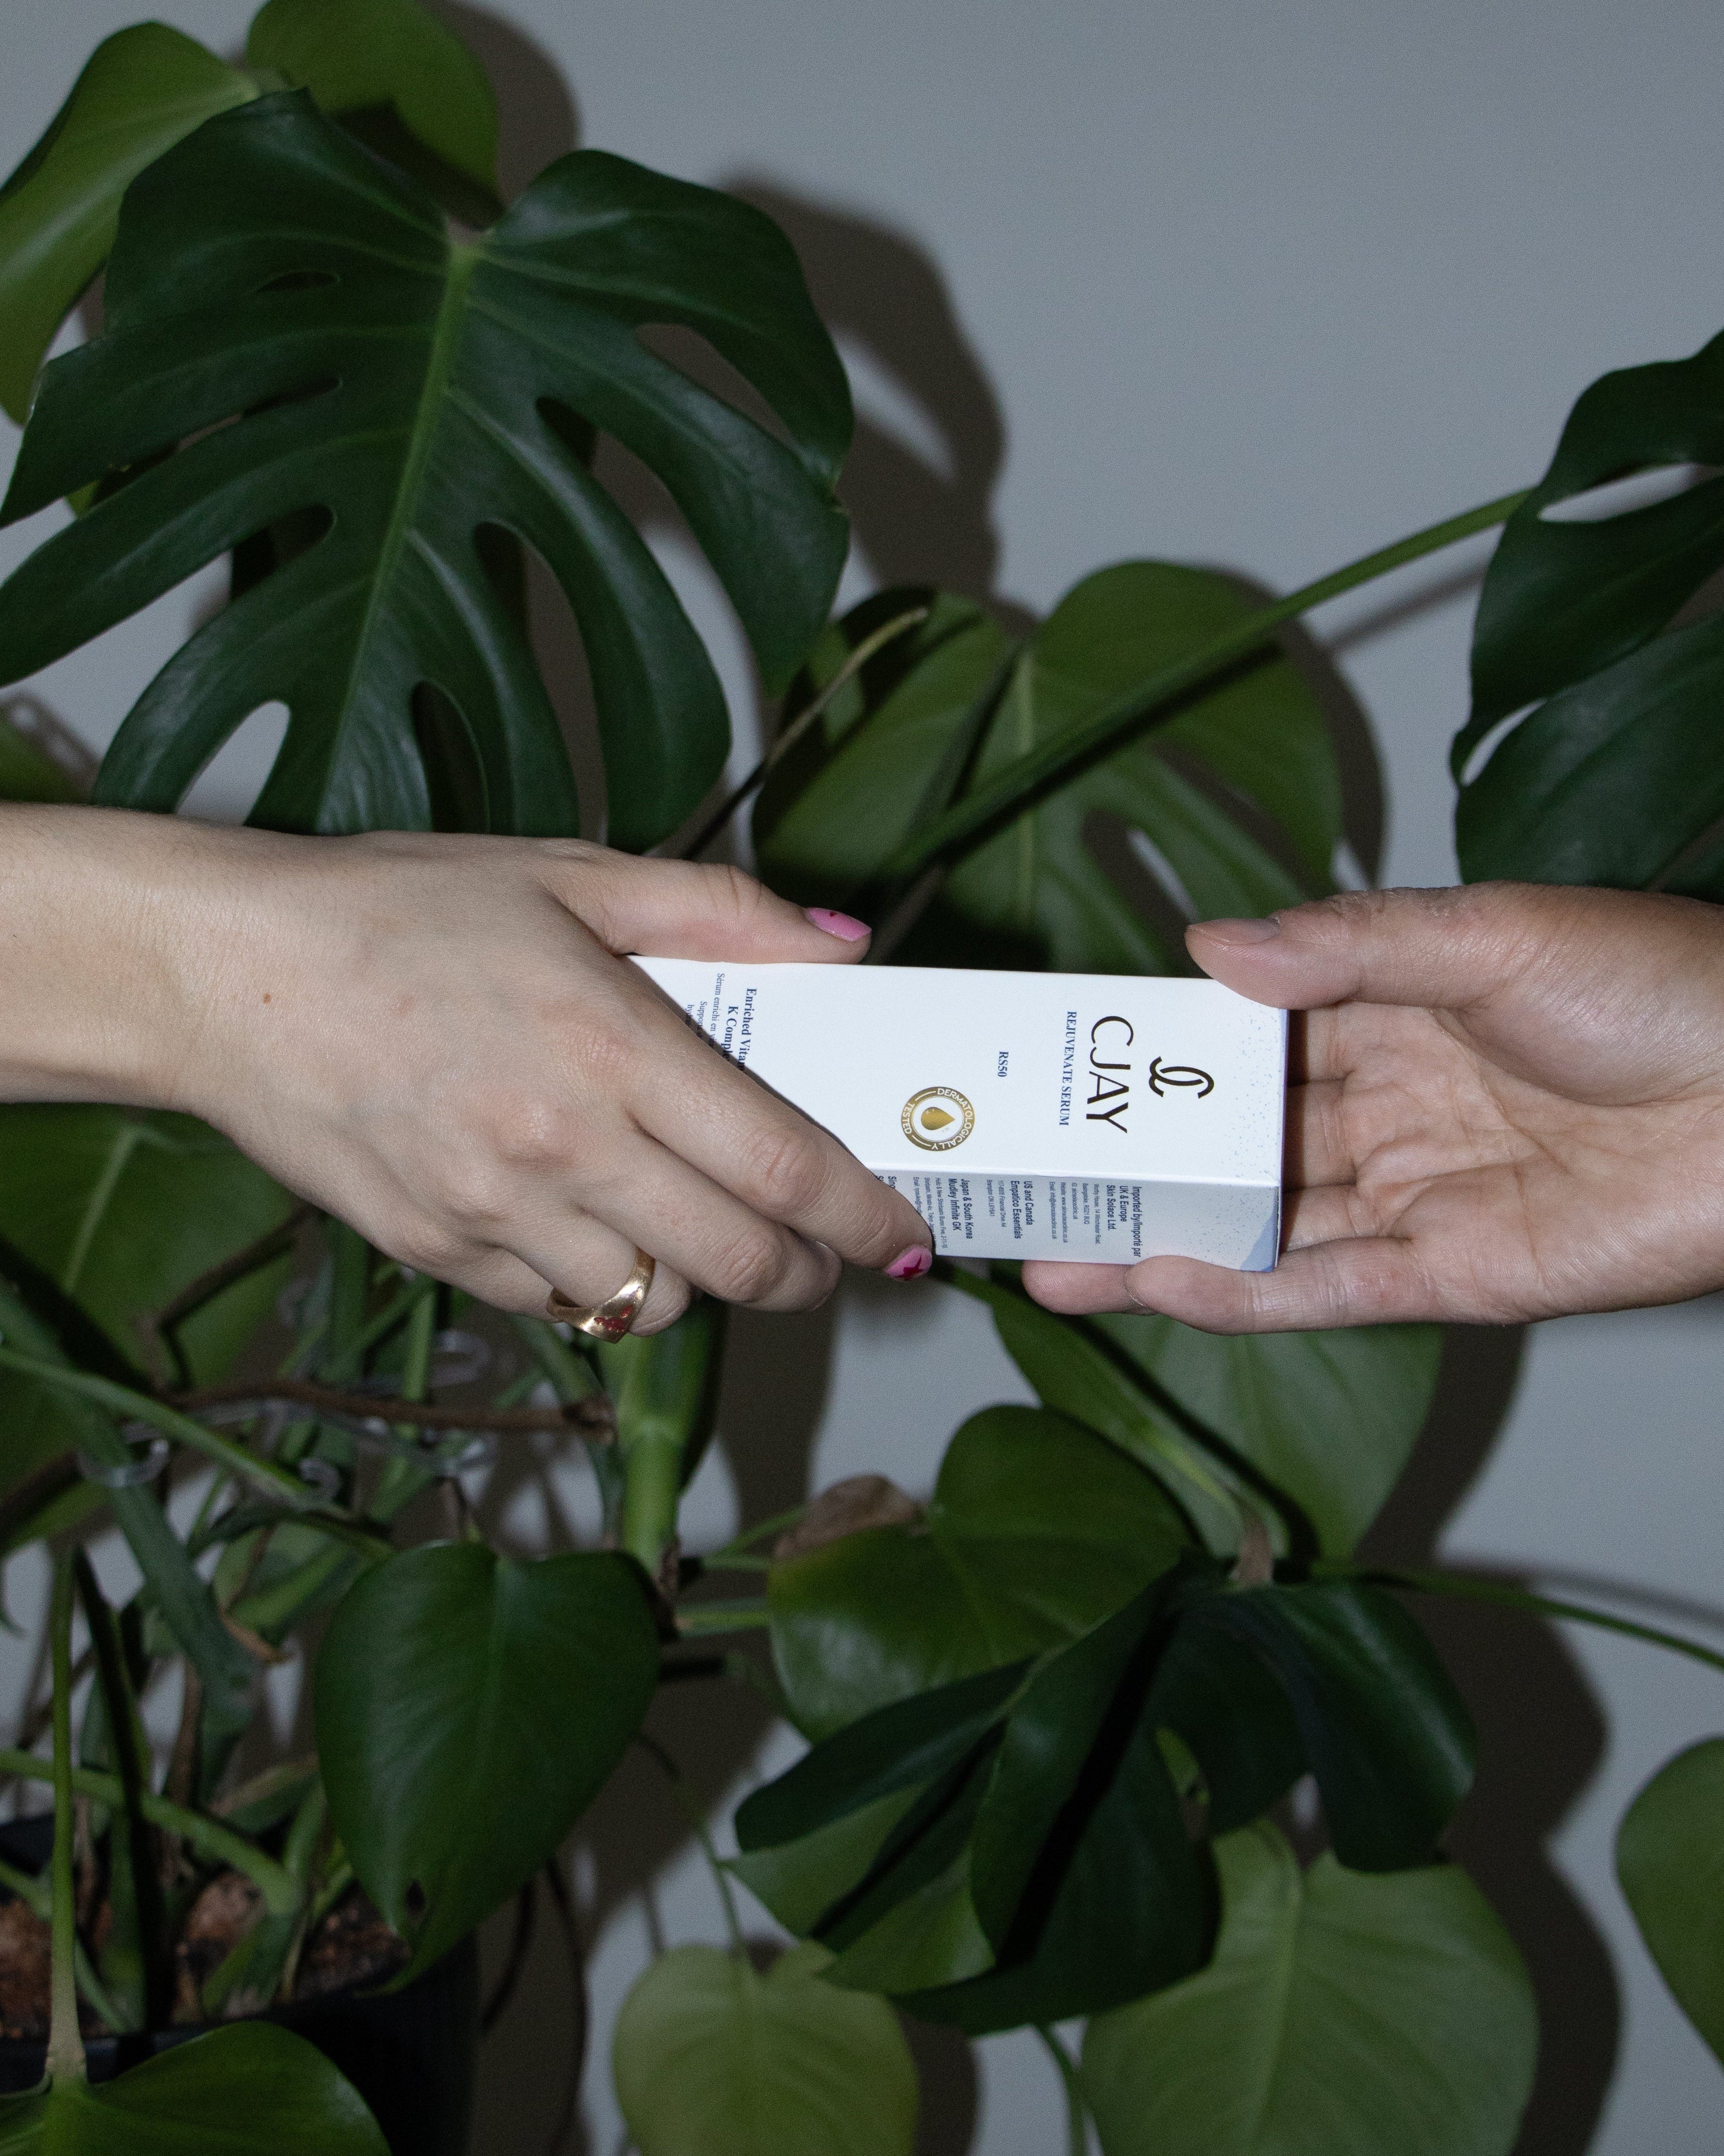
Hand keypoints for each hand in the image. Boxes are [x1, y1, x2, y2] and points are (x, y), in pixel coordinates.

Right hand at [0, 808, 931, 1331]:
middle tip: (822, 1251)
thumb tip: (842, 948)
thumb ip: (723, 910)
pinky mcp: (435, 1255)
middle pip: (738, 1263)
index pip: (785, 1169)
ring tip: (702, 1228)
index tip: (903, 1231)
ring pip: (653, 1304)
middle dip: (807, 1272)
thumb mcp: (571, 872)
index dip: (865, 1217)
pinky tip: (595, 1227)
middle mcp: (560, 1148)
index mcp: (611, 1049)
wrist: (223, 973)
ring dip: (705, 1281)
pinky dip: (602, 1286)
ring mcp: (492, 1215)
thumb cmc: (399, 909)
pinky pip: (559, 1309)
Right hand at [1022, 882, 1723, 1331]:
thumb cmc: (1662, 990)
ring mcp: (1421, 1192)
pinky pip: (1329, 1288)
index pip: (1247, 1034)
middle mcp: (1397, 1102)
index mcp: (1399, 1005)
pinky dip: (1243, 1293)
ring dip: (1160, 1243)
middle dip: (1136, 1163)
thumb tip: (1208, 947)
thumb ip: (1348, 946)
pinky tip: (1154, 1285)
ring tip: (1051, 1256)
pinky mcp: (1456, 1275)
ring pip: (1264, 1225)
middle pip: (1238, 1140)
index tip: (1064, 1061)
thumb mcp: (1492, 935)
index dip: (1157, 1051)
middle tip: (1031, 1177)